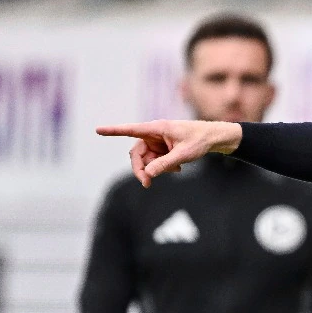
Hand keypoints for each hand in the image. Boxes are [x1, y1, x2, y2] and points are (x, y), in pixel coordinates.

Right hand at [96, 120, 243, 187]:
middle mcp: (153, 134)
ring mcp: (157, 142)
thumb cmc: (199, 141)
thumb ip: (164, 164)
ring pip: (146, 160)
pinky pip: (154, 162)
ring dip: (155, 169)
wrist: (213, 138)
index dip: (113, 131)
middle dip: (140, 169)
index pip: (131, 130)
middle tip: (147, 184)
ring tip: (175, 170)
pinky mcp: (161, 148)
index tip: (98, 130)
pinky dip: (163, 168)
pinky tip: (177, 168)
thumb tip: (147, 174)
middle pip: (136, 153)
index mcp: (157, 128)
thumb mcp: (183, 155)